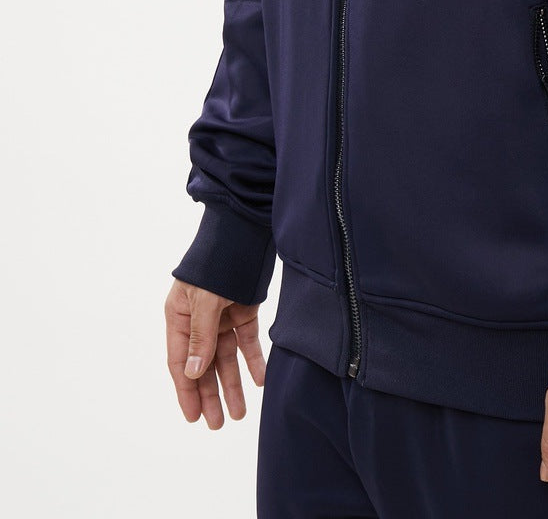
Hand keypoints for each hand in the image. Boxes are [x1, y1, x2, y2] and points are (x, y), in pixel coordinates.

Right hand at [165, 278, 266, 428]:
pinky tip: (260, 380)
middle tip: (218, 424)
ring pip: (226, 357)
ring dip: (232, 383)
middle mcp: (198, 320)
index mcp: (179, 317)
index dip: (186, 391)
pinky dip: (254, 360)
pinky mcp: (243, 310)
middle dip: (210, 394)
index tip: (193, 417)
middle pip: (203, 364)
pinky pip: (247, 341)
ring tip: (240, 412)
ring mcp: (221, 315)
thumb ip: (200, 337)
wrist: (241, 231)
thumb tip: (191, 373)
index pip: (180, 361)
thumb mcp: (203, 301)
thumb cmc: (214, 263)